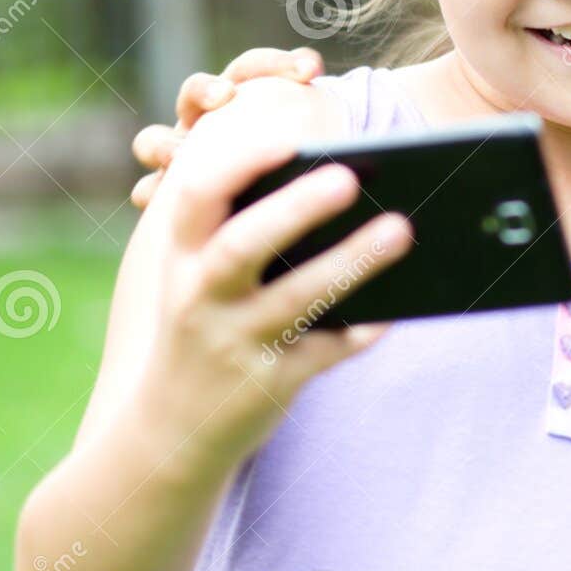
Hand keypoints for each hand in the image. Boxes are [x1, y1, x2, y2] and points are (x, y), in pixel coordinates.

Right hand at [130, 47, 322, 208]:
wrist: (264, 215)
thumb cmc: (297, 169)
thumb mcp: (312, 147)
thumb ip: (325, 133)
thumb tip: (367, 135)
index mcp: (245, 96)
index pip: (255, 67)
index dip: (279, 64)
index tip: (311, 70)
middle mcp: (206, 119)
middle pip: (195, 92)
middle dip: (207, 90)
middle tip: (225, 97)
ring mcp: (180, 154)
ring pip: (155, 139)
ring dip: (163, 144)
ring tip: (176, 156)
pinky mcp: (167, 194)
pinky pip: (148, 188)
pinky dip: (151, 192)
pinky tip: (154, 199)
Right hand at [132, 133, 409, 471]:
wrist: (168, 432)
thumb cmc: (203, 327)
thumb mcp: (198, 281)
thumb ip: (240, 234)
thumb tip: (336, 184)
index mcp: (182, 259)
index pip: (196, 198)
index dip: (236, 164)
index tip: (286, 138)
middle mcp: (200, 298)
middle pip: (243, 246)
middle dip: (295, 209)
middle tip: (351, 177)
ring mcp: (233, 344)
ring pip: (296, 300)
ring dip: (351, 262)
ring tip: (402, 229)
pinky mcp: (268, 386)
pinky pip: (324, 353)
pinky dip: (362, 330)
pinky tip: (399, 307)